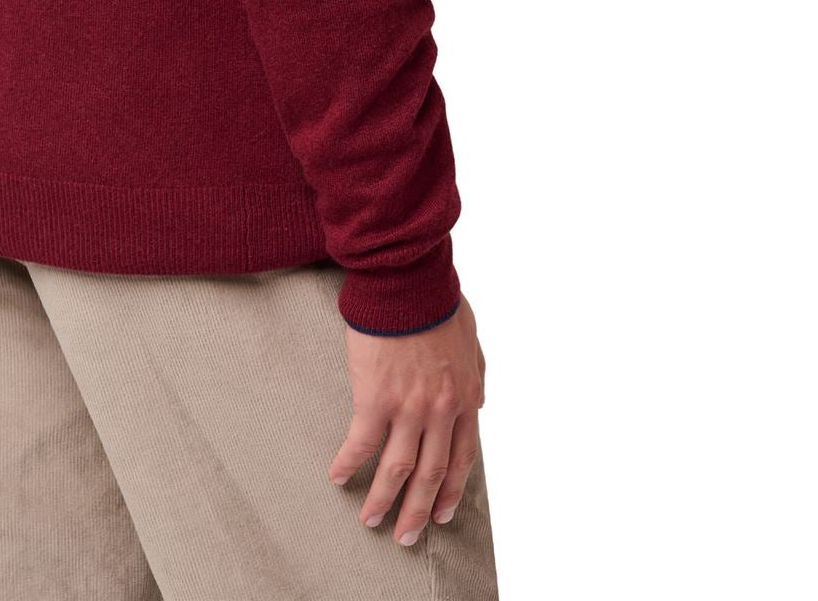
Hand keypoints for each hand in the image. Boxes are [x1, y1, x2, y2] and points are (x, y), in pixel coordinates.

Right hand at [328, 293, 485, 545]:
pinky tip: (339, 477)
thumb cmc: (437, 301)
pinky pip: (362, 443)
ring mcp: (409, 407)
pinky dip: (350, 464)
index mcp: (466, 398)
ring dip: (384, 500)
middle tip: (407, 537)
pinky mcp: (375, 397)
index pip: (462, 458)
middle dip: (419, 511)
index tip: (441, 514)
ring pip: (398, 469)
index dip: (450, 491)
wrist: (408, 281)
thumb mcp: (472, 341)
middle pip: (431, 474)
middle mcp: (440, 411)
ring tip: (371, 520)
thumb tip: (478, 401)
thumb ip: (476, 376)